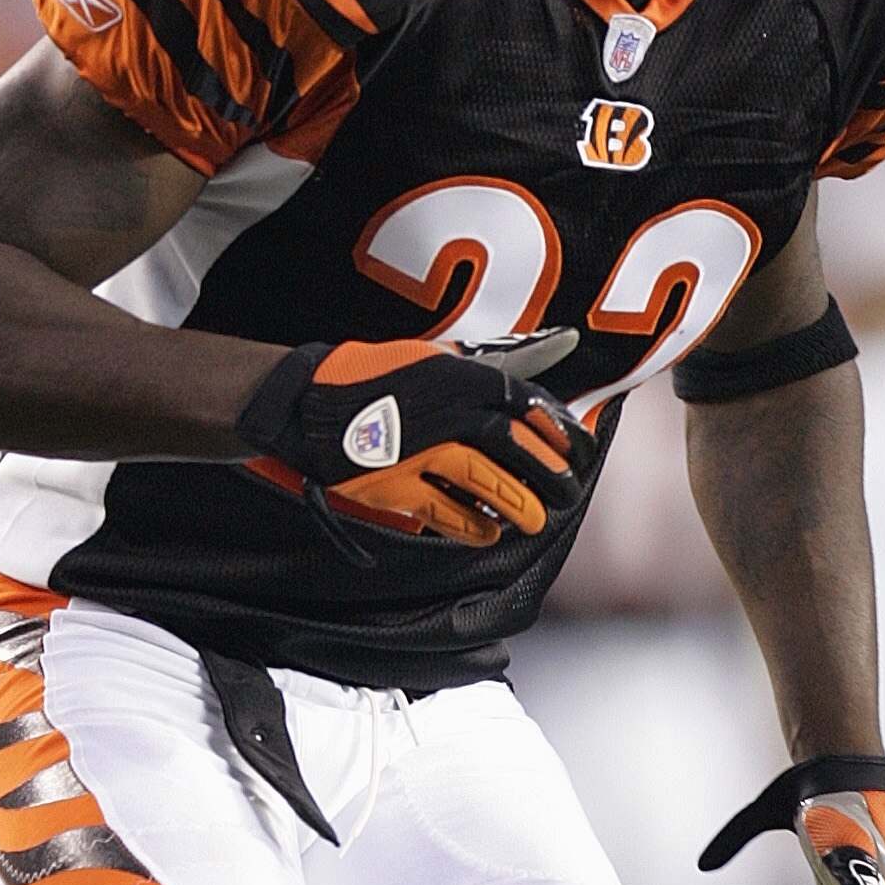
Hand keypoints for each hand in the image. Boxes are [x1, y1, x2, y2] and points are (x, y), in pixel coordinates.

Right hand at [236, 334, 593, 548]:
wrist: (308, 406)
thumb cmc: (369, 378)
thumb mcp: (427, 357)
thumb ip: (478, 364)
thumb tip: (541, 351)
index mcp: (459, 375)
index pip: (526, 402)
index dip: (557, 430)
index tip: (576, 449)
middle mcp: (447, 411)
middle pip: (516, 447)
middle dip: (548, 473)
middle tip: (566, 492)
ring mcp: (423, 451)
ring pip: (489, 483)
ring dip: (518, 505)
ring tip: (534, 520)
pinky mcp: (398, 486)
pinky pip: (448, 513)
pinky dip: (474, 526)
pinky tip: (489, 533)